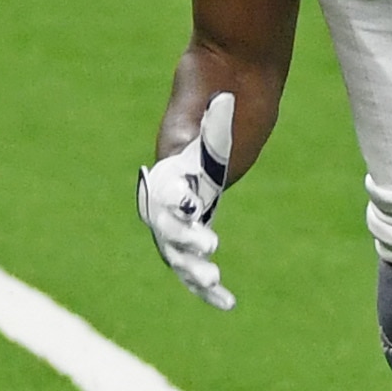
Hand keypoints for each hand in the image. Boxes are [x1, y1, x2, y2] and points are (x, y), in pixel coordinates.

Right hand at [136, 91, 236, 309]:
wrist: (227, 87)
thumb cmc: (219, 97)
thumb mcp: (217, 106)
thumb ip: (217, 114)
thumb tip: (226, 99)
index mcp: (169, 166)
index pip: (164, 191)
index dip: (175, 202)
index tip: (192, 205)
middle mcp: (170, 194)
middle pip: (167, 227)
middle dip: (184, 242)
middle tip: (210, 248)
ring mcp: (182, 212)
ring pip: (177, 252)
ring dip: (193, 270)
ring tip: (215, 282)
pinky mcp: (198, 223)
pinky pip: (193, 260)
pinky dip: (206, 285)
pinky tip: (226, 303)